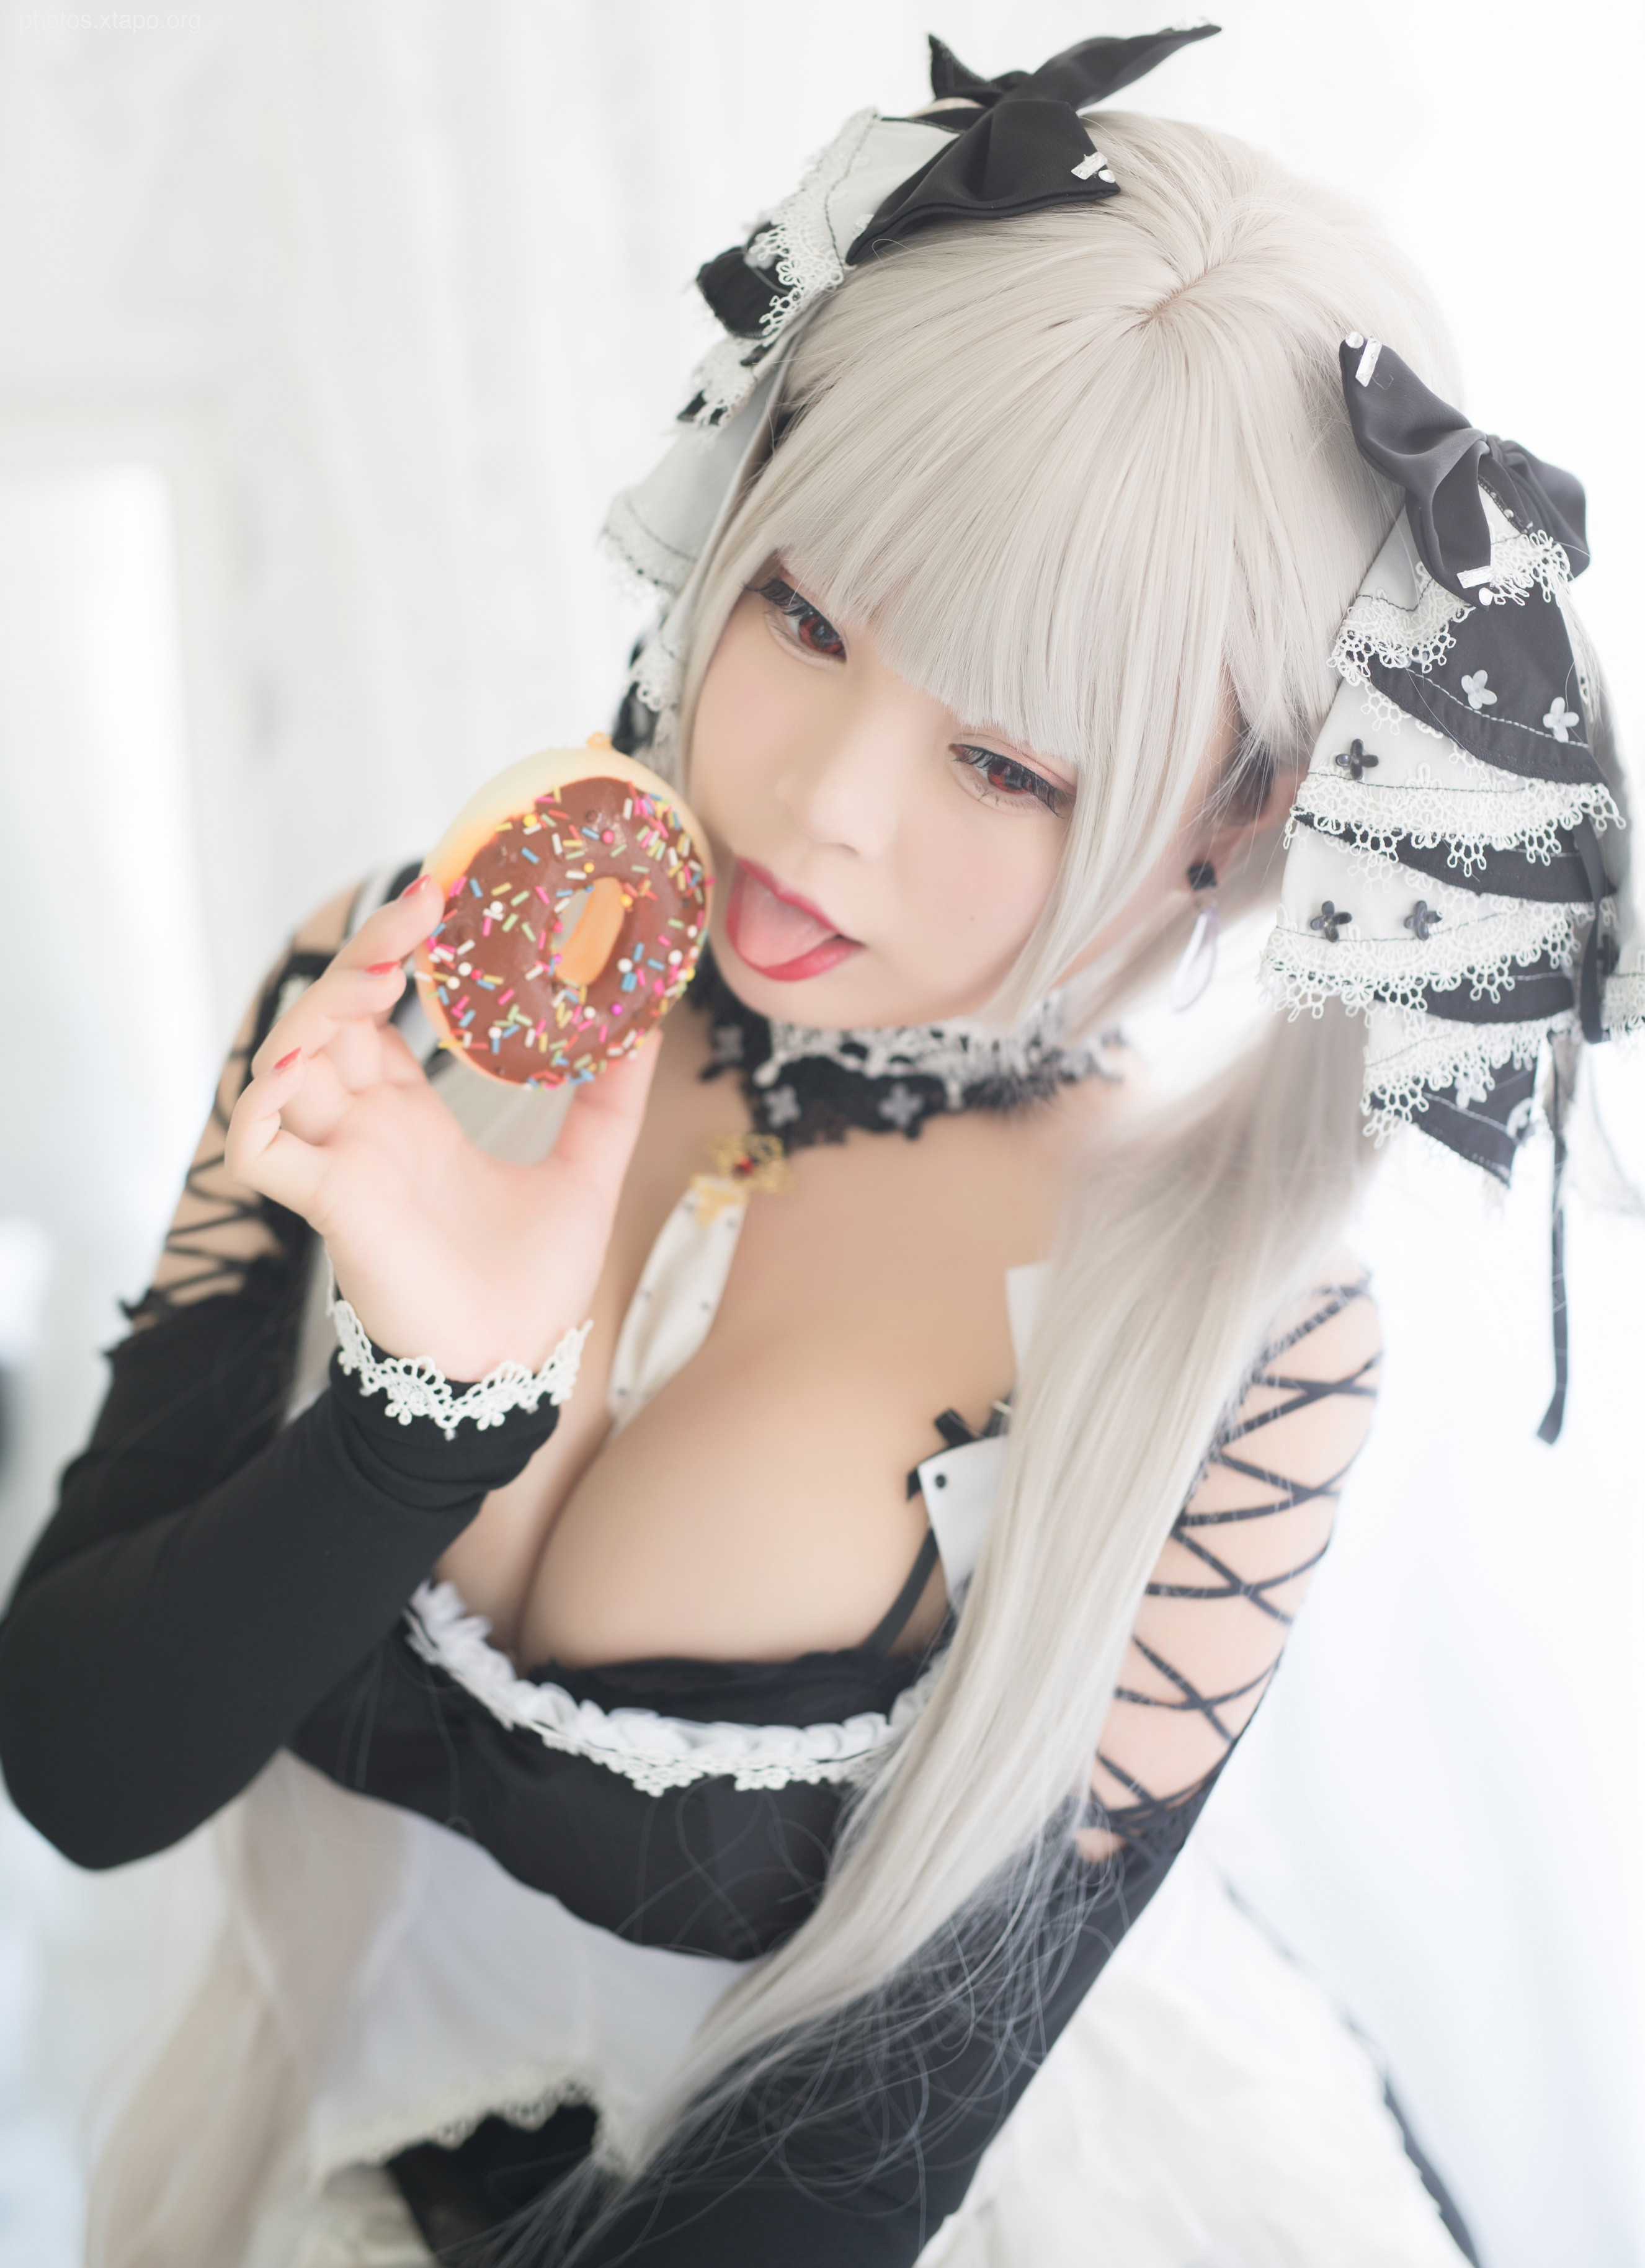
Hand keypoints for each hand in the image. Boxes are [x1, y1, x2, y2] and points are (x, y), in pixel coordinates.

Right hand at [226, 877, 657, 1378]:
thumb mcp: (588, 1174)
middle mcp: (365, 1130)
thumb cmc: (532, 1283)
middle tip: (416, 912)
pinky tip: (303, 1065)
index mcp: (410, 1116)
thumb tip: (649, 1026)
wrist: (511, 1367)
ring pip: (282, 1066)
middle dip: (358, 960)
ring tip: (373, 976)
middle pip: (326, 1020)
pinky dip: (263, 1104)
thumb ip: (610, 1102)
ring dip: (313, 1012)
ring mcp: (340, 1164)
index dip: (390, 956)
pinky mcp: (327, 1207)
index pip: (375, 1015)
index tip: (436, 900)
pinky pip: (258, 1147)